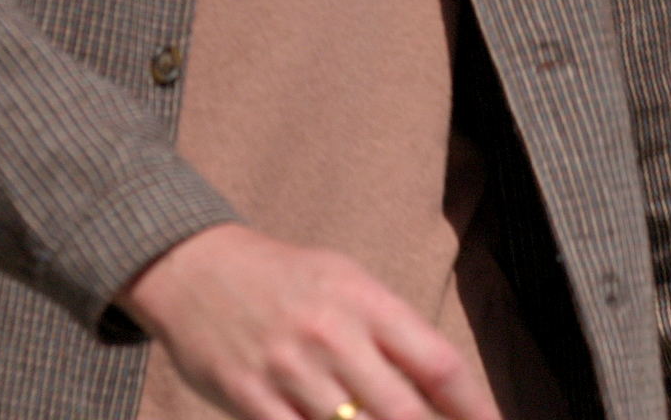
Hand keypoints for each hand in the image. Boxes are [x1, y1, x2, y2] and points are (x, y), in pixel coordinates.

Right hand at [118, 223, 502, 419]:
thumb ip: (392, 336)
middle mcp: (333, 335)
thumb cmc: (284, 279)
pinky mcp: (250, 396)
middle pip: (404, 412)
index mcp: (366, 301)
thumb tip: (441, 393)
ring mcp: (290, 369)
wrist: (193, 266)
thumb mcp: (346, 283)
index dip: (476, 409)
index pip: (439, 364)